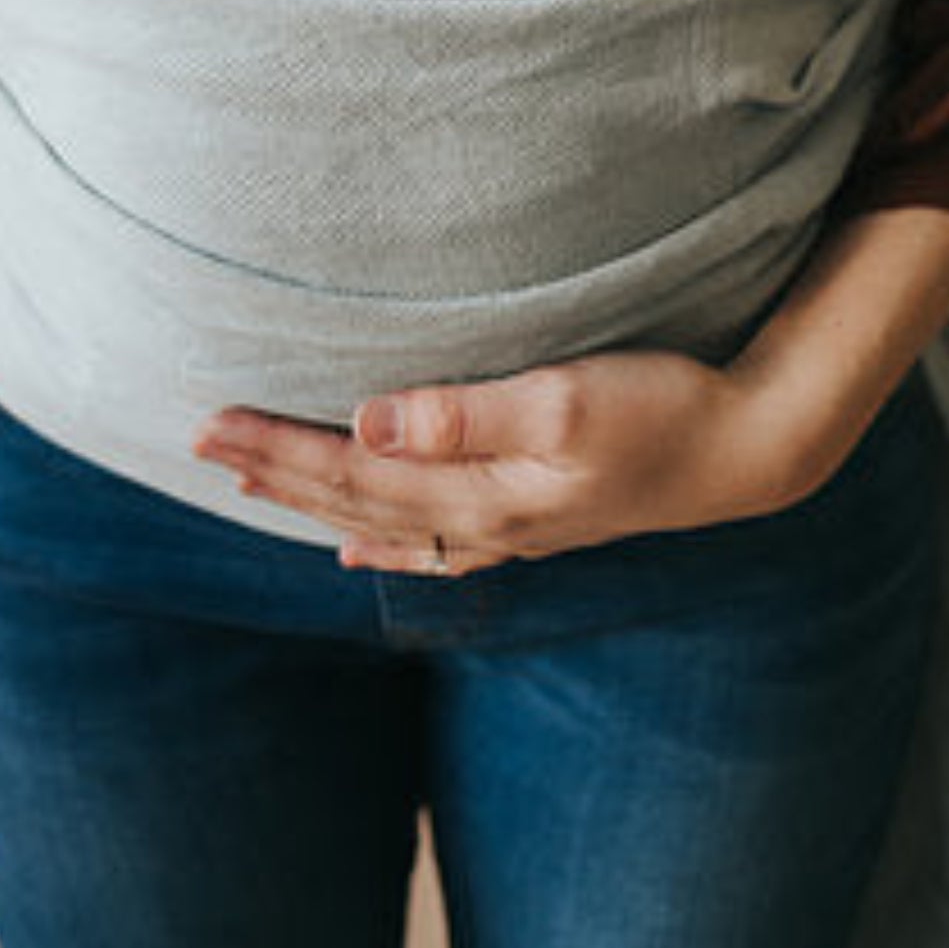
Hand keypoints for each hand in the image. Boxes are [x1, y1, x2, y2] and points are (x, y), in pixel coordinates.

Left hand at [191, 207, 948, 574]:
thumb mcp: (568, 399)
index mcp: (480, 490)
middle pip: (352, 500)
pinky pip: (430, 537)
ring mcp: (510, 526)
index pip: (350, 471)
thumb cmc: (665, 409)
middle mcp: (483, 519)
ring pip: (381, 521)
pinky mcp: (537, 516)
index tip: (205, 423)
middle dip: (273, 472)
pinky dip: (380, 539)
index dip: (274, 448)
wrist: (750, 448)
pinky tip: (356, 548)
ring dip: (312, 503)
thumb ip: (466, 413)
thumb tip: (369, 421)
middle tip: (198, 442)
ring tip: (248, 487)